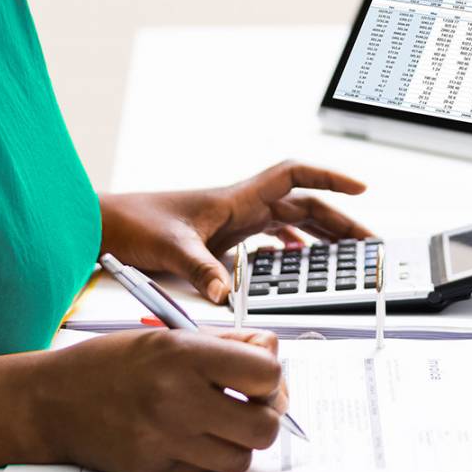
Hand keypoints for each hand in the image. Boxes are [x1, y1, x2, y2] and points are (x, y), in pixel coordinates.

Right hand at [31, 327, 286, 471]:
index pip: (266, 374)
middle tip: (249, 406)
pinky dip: (206, 459)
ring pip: (241, 459)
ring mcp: (165, 442)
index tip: (259, 377)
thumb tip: (273, 355)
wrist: (52, 401)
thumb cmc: (110, 364)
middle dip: (264, 415)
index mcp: (183, 356)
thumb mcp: (167, 333)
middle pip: (265, 426)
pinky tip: (187, 438)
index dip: (271, 376)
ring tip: (217, 424)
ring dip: (238, 443)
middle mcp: (177, 401)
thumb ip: (226, 344)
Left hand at [100, 161, 372, 302]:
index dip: (330, 178)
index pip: (294, 176)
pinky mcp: (222, 241)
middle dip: (339, 220)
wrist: (103, 226)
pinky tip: (297, 264)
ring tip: (345, 255)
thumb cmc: (132, 224)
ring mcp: (233, 223)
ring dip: (319, 236)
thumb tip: (226, 295)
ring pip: (290, 223)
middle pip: (303, 205)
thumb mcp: (170, 248)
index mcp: (235, 199)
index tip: (362, 188)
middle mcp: (240, 207)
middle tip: (368, 242)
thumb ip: (200, 271)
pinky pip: (268, 240)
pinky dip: (290, 250)